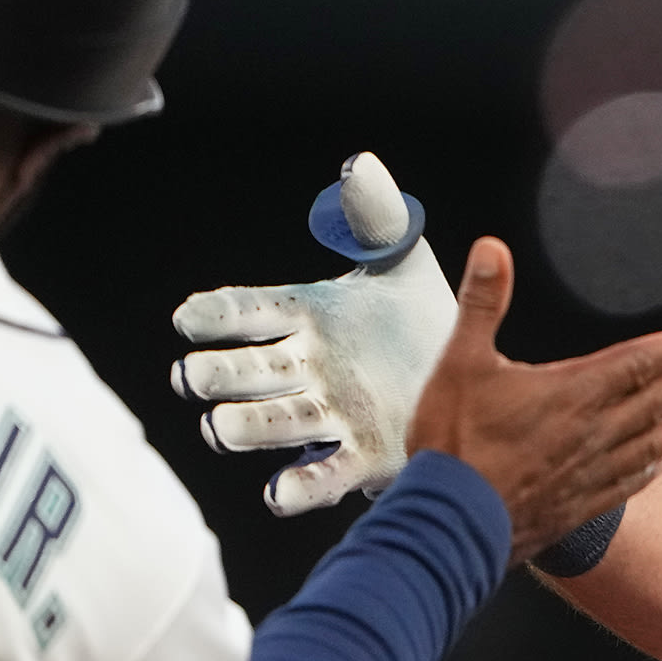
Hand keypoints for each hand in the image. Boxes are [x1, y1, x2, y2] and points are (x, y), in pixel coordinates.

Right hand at [172, 153, 455, 514]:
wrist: (472, 379)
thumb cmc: (420, 316)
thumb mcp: (403, 262)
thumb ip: (377, 219)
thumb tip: (359, 167)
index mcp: (306, 317)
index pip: (246, 310)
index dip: (215, 315)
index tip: (188, 318)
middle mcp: (304, 370)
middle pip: (241, 374)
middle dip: (211, 376)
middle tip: (195, 376)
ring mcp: (327, 416)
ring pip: (266, 426)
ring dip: (240, 428)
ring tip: (222, 427)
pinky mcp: (361, 459)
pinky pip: (319, 477)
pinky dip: (296, 489)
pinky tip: (278, 492)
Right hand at [410, 237, 661, 562]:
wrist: (450, 523)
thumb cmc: (454, 444)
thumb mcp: (460, 361)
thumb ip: (482, 303)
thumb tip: (492, 250)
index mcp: (570, 394)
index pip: (634, 364)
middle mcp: (590, 433)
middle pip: (651, 401)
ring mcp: (587, 474)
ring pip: (648, 445)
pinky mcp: (576, 508)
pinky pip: (624, 486)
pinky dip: (646, 473)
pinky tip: (659, 469)